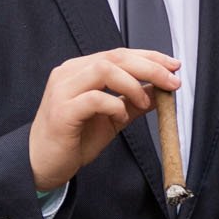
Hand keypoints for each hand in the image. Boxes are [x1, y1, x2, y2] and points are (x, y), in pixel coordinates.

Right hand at [28, 48, 180, 192]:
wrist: (44, 163)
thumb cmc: (75, 138)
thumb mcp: (113, 117)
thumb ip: (134, 102)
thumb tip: (161, 91)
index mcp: (80, 70)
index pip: (119, 54)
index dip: (149, 57)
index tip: (173, 66)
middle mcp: (69, 74)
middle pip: (115, 57)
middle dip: (149, 67)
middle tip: (172, 82)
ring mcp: (62, 90)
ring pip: (104, 70)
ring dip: (133, 84)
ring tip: (145, 102)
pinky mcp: (62, 111)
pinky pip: (94, 98)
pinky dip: (115, 105)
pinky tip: (120, 117)